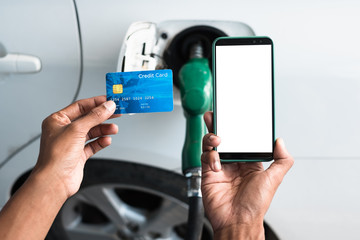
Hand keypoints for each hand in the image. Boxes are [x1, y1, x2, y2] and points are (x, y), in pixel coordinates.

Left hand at [32, 95, 119, 197]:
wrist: (55, 181)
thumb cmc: (56, 157)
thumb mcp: (77, 129)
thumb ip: (94, 116)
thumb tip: (107, 106)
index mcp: (57, 120)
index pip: (80, 106)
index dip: (96, 102)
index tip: (109, 100)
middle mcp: (64, 130)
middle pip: (88, 118)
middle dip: (102, 116)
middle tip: (116, 112)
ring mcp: (71, 143)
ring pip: (92, 131)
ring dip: (104, 129)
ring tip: (114, 129)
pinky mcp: (78, 154)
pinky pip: (93, 144)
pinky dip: (101, 142)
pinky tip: (107, 140)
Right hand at [201, 111, 293, 238]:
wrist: (237, 221)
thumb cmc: (255, 205)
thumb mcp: (273, 179)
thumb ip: (281, 160)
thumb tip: (281, 142)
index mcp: (249, 162)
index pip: (242, 139)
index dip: (238, 128)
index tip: (237, 117)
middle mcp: (234, 163)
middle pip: (225, 138)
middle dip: (219, 126)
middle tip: (217, 116)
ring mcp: (220, 167)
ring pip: (212, 144)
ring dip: (212, 137)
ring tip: (217, 139)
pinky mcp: (208, 173)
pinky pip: (205, 157)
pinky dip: (209, 155)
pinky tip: (216, 162)